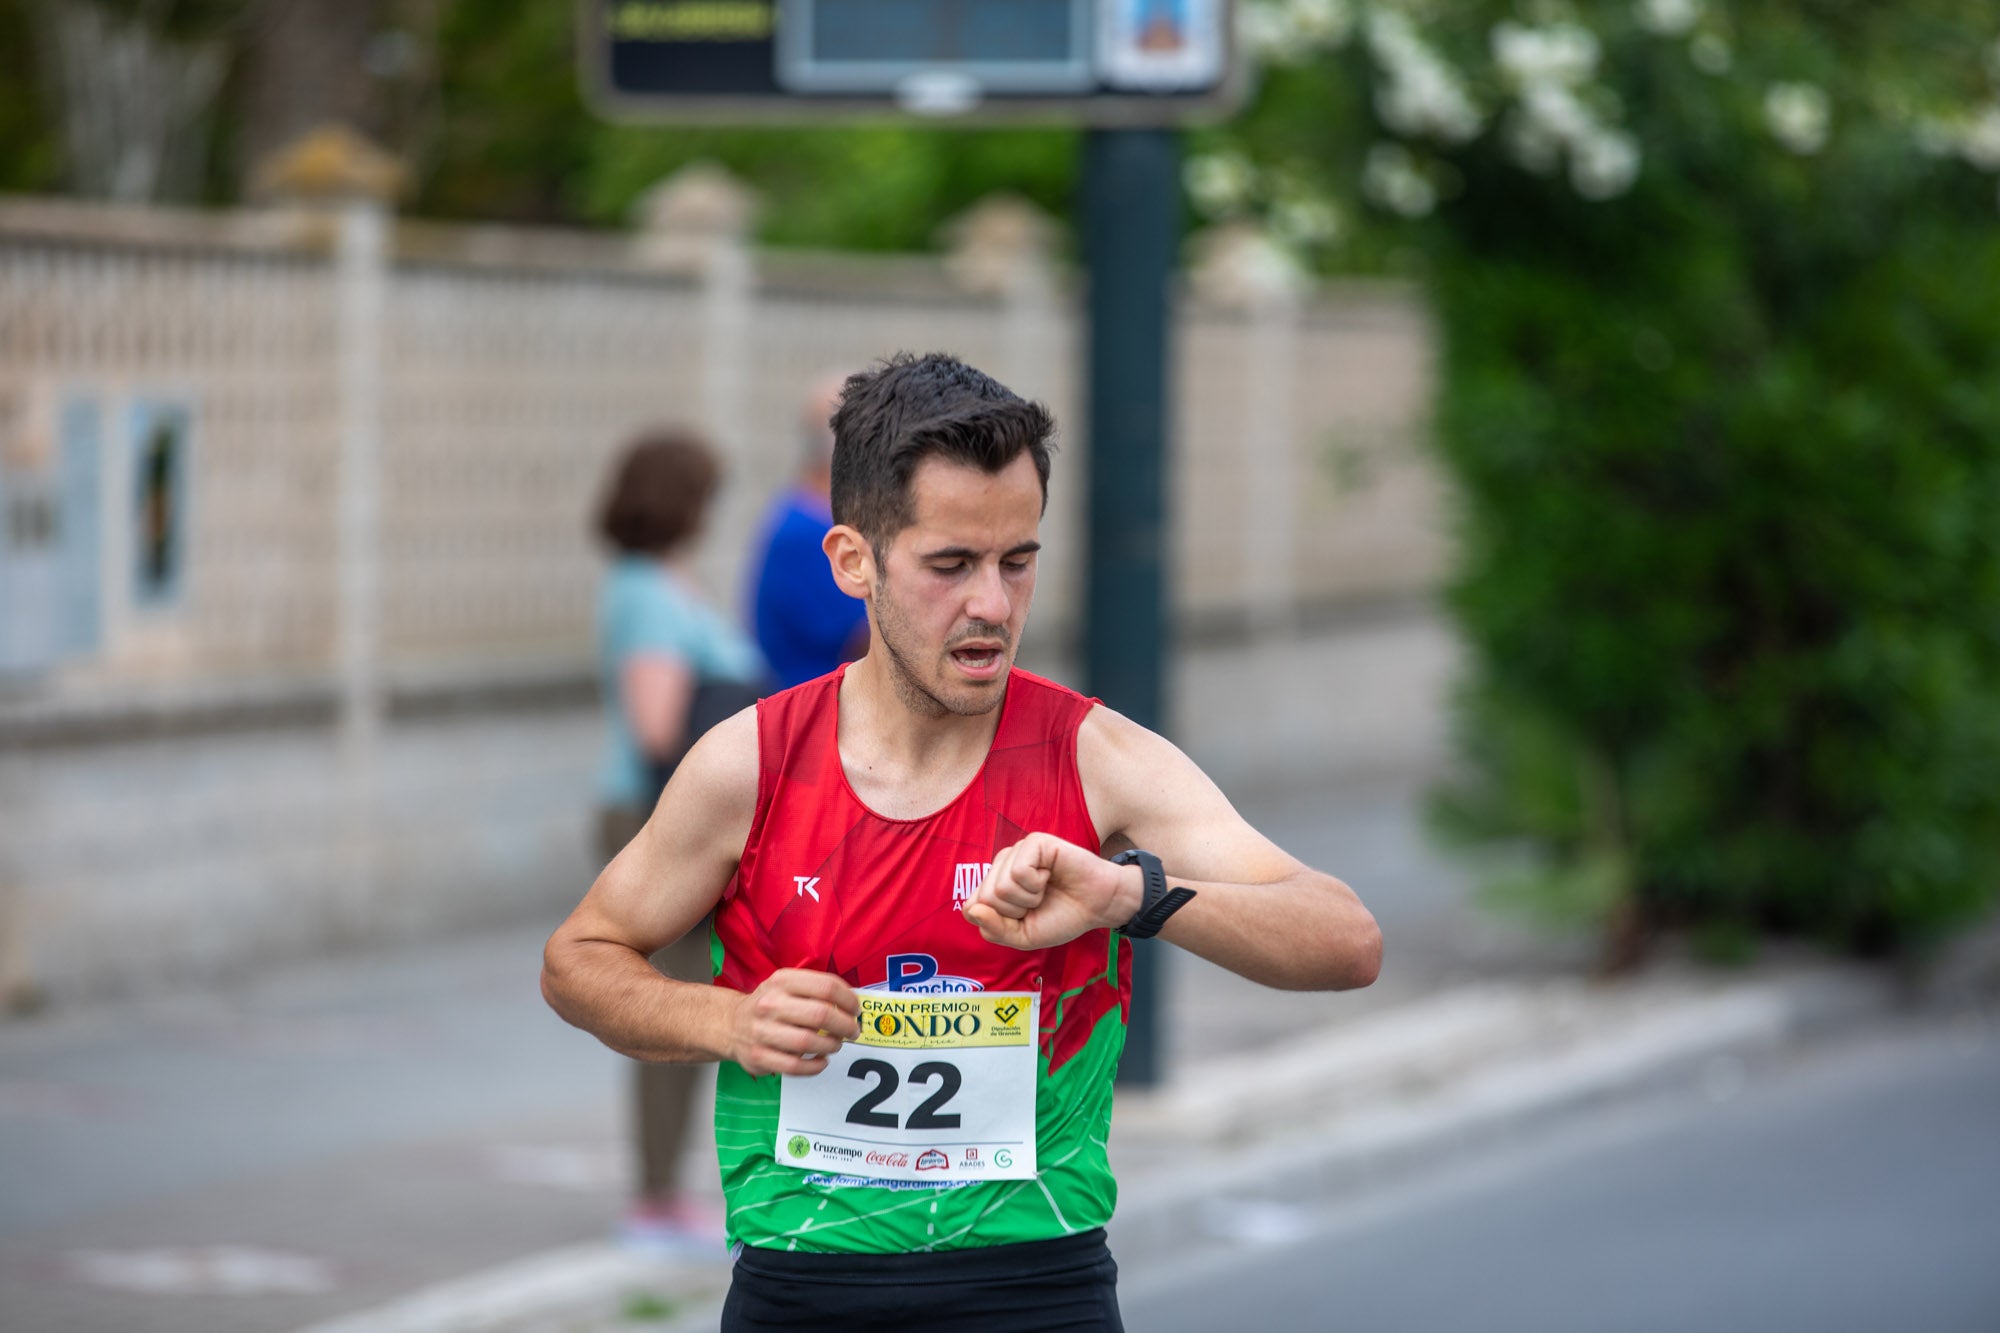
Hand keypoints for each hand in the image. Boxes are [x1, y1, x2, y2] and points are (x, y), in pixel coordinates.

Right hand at [727, 968, 859, 1076]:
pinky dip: (815, 1066)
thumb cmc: (768, 1004)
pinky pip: (795, 1066)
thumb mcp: (786, 984)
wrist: (730, 1023)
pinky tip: (822, 1060)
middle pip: (821, 1015)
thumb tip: (852, 1004)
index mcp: (782, 981)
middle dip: (845, 1025)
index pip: (826, 987)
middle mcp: (770, 1004)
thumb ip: (816, 989)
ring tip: (836, 1044)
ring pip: (808, 1042)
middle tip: (852, 1031)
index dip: (848, 1000)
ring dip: (831, 1045)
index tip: (855, 1009)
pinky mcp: (758, 1056)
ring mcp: (762, 1031)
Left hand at [963, 833, 1142, 950]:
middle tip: (1038, 903)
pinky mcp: (1034, 842)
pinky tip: (1050, 876)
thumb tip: (974, 910)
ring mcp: (1017, 852)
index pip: (972, 908)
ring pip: (1001, 887)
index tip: (1024, 918)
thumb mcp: (1023, 936)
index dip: (1000, 923)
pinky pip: (1019, 872)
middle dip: (1015, 912)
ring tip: (1045, 890)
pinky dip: (1036, 884)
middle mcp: (1001, 865)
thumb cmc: (1061, 917)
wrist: (1098, 906)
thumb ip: (994, 929)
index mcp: (994, 885)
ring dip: (1029, 898)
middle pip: (986, 899)